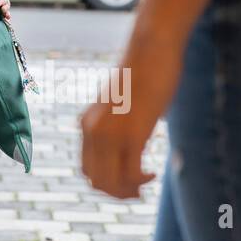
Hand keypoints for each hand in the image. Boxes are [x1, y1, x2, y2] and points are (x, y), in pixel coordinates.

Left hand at [80, 0, 226, 198]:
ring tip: (146, 184)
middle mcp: (93, 131)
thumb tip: (125, 136)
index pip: (87, 170)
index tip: (126, 182)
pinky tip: (153, 174)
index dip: (106, 184)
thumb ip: (114, 121)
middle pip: (97, 181)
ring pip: (112, 182)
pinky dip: (141, 181)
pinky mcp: (133, 133)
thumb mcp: (118, 102)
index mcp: (86, 124)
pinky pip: (132, 173)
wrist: (150, 48)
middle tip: (138, 191)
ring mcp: (111, 134)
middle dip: (118, 192)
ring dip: (130, 191)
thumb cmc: (141, 72)